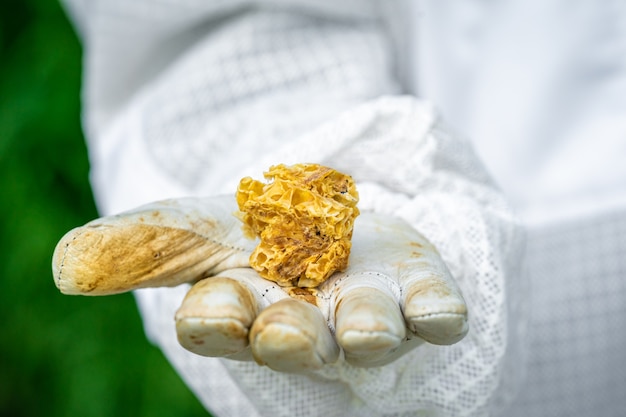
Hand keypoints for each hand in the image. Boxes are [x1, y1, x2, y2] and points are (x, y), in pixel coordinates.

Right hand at [53, 194, 467, 371]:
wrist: (334, 227)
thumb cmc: (258, 237)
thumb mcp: (199, 226)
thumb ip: (144, 242)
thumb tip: (68, 263)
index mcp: (243, 308)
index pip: (217, 323)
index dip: (213, 320)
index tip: (211, 311)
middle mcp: (304, 323)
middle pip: (291, 340)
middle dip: (286, 337)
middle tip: (282, 328)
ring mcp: (366, 313)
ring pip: (365, 335)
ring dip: (364, 332)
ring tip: (365, 327)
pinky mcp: (418, 295)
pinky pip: (434, 314)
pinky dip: (437, 314)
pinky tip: (438, 312)